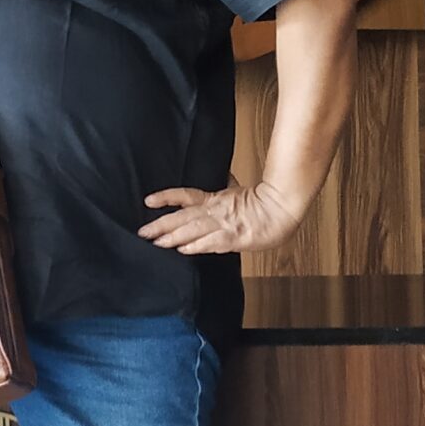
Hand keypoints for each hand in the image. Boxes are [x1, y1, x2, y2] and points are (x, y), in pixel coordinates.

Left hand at [137, 182, 306, 254]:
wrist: (281, 208)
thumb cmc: (262, 200)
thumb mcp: (238, 189)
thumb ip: (225, 185)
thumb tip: (222, 174)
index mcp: (215, 198)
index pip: (185, 195)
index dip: (166, 197)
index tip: (148, 201)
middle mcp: (215, 210)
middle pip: (182, 217)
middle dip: (161, 225)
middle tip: (143, 232)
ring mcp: (223, 224)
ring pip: (192, 230)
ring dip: (172, 237)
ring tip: (155, 243)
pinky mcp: (233, 238)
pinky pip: (210, 242)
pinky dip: (195, 246)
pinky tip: (182, 251)